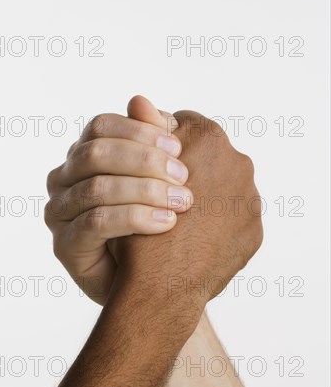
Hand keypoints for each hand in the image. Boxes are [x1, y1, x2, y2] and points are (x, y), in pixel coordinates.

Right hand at [44, 110, 192, 303]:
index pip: (101, 127)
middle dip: (144, 161)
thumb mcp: (156, 180)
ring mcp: (59, 212)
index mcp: (82, 156)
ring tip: (184, 202)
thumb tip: (142, 101)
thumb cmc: (154, 225)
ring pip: (98, 187)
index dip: (140, 133)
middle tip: (184, 176)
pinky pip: (97, 222)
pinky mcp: (64, 244)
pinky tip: (167, 223)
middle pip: (96, 153)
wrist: (149, 283)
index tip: (179, 148)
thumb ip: (149, 144)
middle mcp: (63, 179)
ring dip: (146, 190)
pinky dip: (136, 218)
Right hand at [109, 105, 262, 317]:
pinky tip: (195, 236)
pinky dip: (218, 222)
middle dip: (187, 168)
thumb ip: (141, 133)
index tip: (149, 161)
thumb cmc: (138, 227)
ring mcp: (250, 198)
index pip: (184, 126)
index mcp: (207, 139)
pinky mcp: (254, 230)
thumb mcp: (133, 174)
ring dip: (205, 195)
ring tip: (180, 216)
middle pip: (209, 155)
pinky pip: (235, 217)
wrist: (161, 287)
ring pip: (225, 187)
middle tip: (166, 189)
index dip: (160, 143)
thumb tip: (140, 99)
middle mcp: (238, 162)